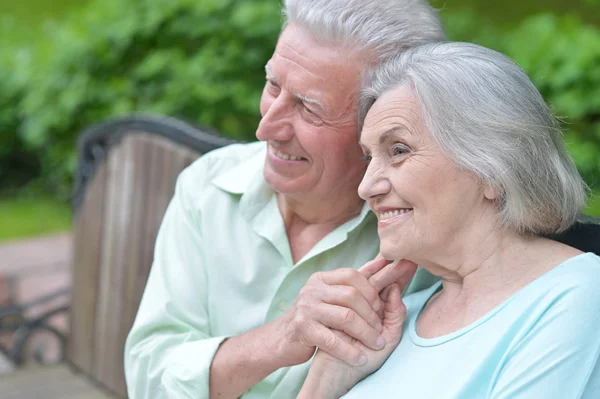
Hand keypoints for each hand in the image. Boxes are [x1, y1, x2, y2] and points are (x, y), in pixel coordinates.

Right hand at [298, 259, 417, 398]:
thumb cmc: (312, 316)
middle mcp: (312, 290)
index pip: (351, 275)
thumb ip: (354, 281)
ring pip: (346, 317)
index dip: (370, 290)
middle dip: (371, 314)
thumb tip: (382, 261)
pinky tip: (359, 359)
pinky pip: (333, 340)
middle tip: (380, 329)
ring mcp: (306, 308)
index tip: (381, 307)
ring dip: (366, 333)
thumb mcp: (330, 295)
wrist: (281, 339)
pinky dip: (350, 351)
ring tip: (376, 344)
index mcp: (321, 279)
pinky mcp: (303, 329)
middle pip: (351, 296)